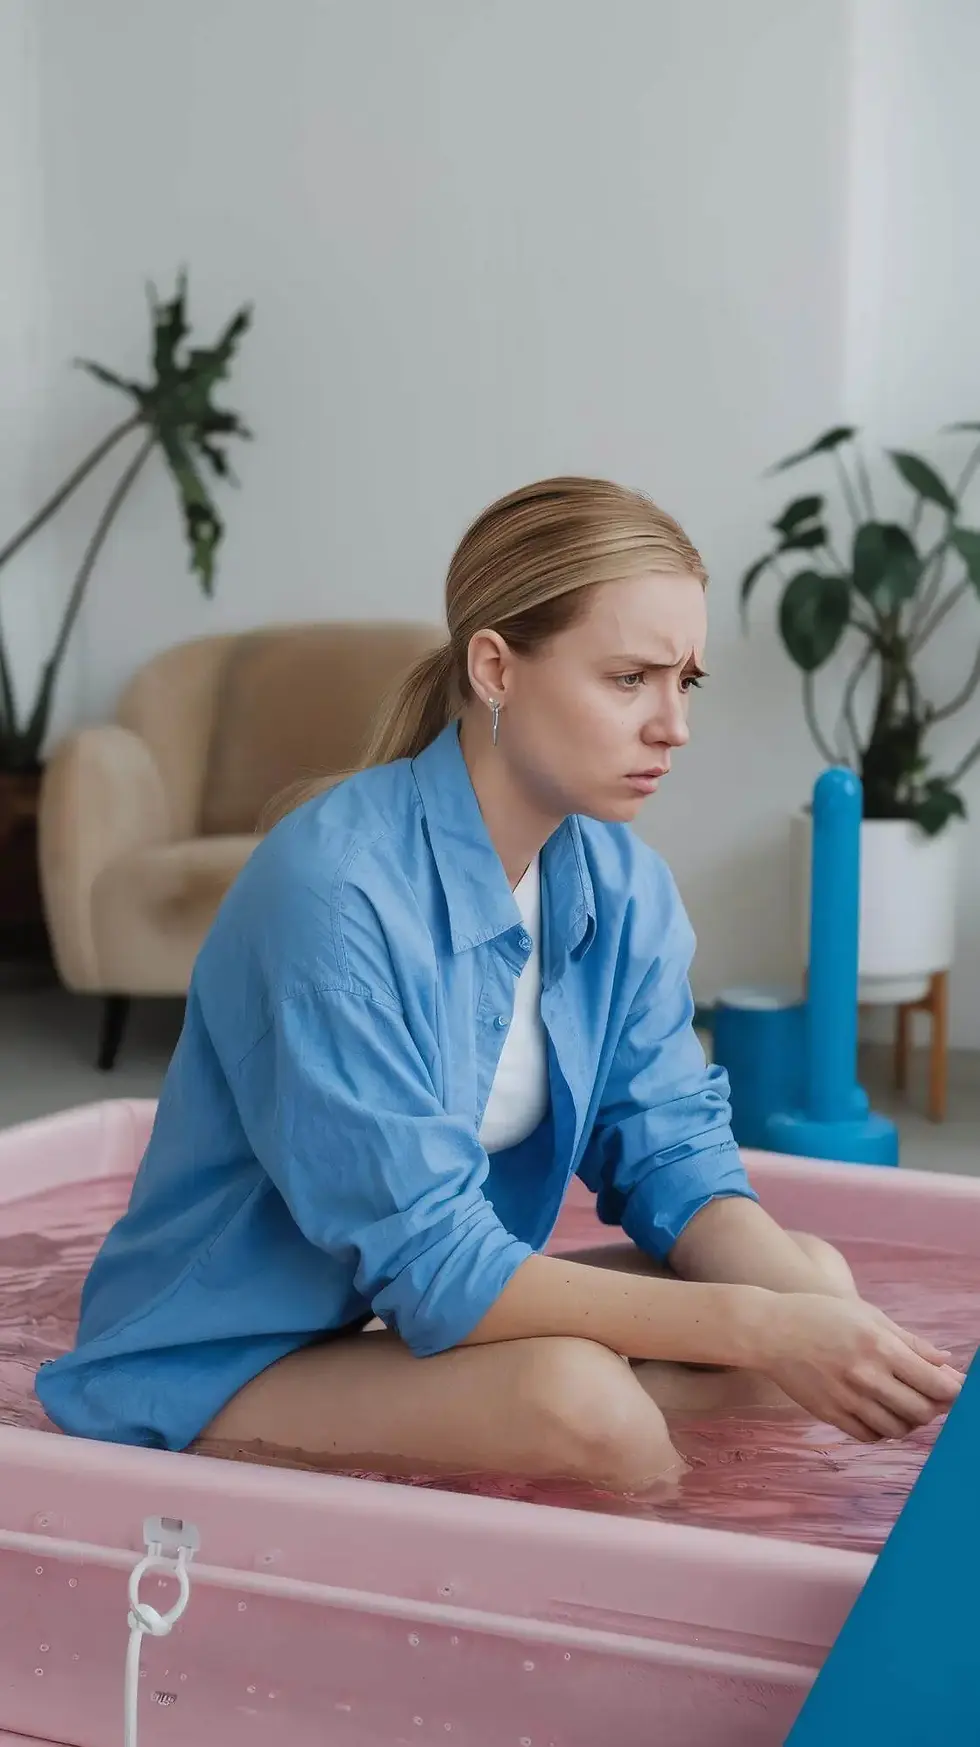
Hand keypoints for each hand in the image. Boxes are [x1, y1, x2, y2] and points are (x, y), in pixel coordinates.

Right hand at [759, 1293, 964, 1442]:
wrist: (770, 1331)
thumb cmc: (820, 1315)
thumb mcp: (868, 1315)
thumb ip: (910, 1341)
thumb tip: (946, 1363)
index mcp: (879, 1346)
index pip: (934, 1383)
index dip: (954, 1391)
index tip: (958, 1391)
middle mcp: (866, 1376)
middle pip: (921, 1411)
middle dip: (935, 1408)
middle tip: (932, 1398)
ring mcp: (847, 1399)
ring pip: (898, 1428)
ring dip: (910, 1421)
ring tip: (905, 1405)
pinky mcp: (830, 1414)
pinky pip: (870, 1435)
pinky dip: (883, 1430)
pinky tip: (880, 1413)